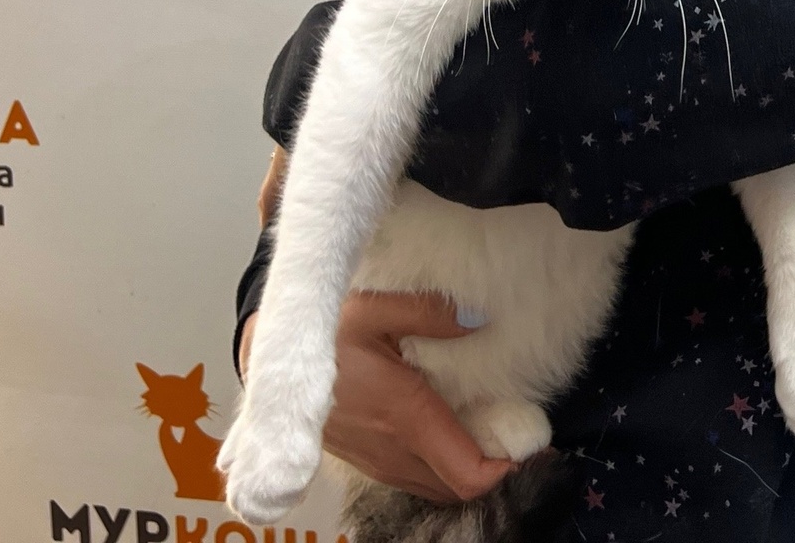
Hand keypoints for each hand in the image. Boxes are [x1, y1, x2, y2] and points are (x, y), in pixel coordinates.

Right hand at [245, 151, 510, 499]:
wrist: (266, 360)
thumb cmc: (320, 331)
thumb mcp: (374, 306)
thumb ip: (430, 312)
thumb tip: (481, 318)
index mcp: (405, 417)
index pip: (468, 473)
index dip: (506, 466)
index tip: (528, 439)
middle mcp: (393, 451)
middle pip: (456, 487)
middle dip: (491, 466)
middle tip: (515, 428)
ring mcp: (375, 462)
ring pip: (434, 485)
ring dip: (463, 466)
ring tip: (487, 427)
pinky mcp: (363, 460)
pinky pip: (412, 477)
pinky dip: (438, 464)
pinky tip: (445, 427)